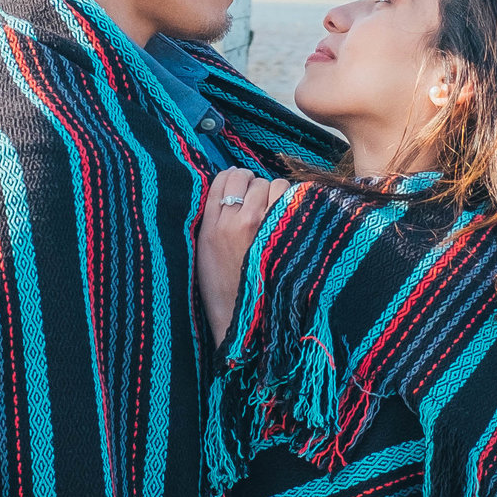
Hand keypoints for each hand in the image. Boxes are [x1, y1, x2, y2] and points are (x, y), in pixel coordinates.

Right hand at [197, 167, 290, 347]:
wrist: (242, 318)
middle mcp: (237, 221)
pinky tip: (286, 219)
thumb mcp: (203, 249)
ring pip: (273, 184)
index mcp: (212, 225)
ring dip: (274, 193)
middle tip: (255, 204)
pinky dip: (291, 203)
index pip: (224, 178)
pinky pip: (292, 199)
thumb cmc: (220, 286)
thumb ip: (211, 217)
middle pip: (250, 179)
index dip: (233, 179)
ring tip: (271, 211)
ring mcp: (264, 227)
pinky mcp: (284, 235)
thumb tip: (227, 189)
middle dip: (254, 187)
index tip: (238, 189)